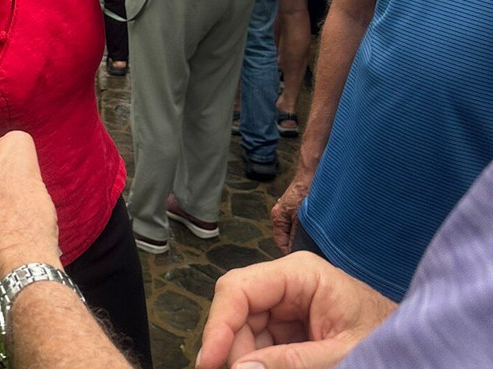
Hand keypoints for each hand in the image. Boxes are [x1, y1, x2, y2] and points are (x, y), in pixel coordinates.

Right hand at [196, 252, 397, 368]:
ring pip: (243, 332)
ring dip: (246, 359)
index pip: (239, 288)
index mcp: (299, 274)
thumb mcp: (343, 354)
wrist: (423, 350)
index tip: (210, 362)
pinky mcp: (290, 329)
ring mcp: (286, 306)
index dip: (218, 324)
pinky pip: (260, 346)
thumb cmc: (392, 340)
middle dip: (234, 349)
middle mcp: (286, 284)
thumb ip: (294, 362)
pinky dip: (259, 364)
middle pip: (237, 312)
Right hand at [270, 174, 311, 253]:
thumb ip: (297, 236)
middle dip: (299, 245)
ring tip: (317, 242)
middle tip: (312, 253)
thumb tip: (297, 252)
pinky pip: (303, 225)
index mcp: (278, 218)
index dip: (290, 253)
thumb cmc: (305, 191)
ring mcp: (292, 212)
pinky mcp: (301, 209)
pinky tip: (320, 231)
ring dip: (306, 237)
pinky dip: (310, 229)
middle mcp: (283, 215)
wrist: (314, 174)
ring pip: (297, 232)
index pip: (280, 243)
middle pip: (289, 238)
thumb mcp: (300, 219)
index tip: (301, 260)